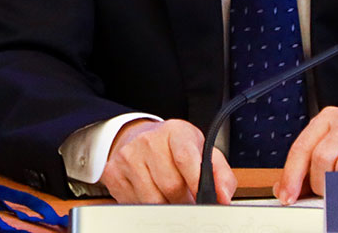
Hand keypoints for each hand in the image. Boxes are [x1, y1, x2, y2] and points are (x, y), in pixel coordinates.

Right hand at [100, 119, 237, 204]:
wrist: (137, 137)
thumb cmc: (173, 146)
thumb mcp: (199, 150)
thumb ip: (219, 172)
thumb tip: (223, 196)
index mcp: (175, 131)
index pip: (186, 158)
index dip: (196, 182)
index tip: (204, 198)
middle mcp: (149, 140)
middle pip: (171, 186)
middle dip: (184, 200)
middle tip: (188, 199)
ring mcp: (128, 157)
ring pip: (153, 200)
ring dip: (166, 206)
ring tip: (170, 197)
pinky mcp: (114, 173)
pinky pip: (135, 204)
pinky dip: (147, 206)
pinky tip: (151, 193)